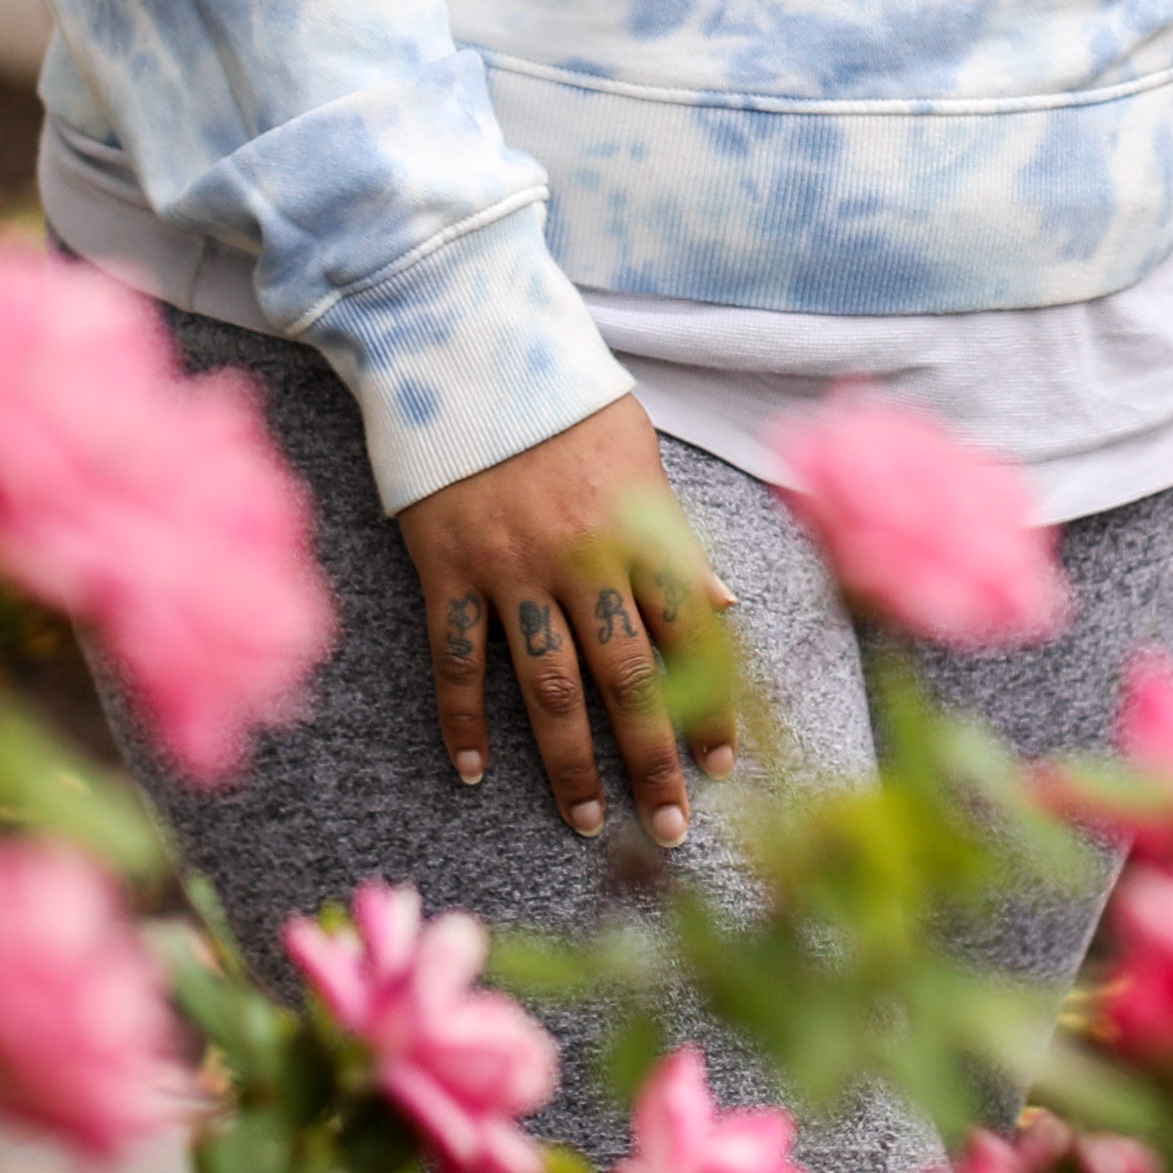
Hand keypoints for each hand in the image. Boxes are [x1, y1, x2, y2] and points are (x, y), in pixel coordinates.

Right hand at [399, 397, 738, 848]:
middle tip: (670, 831)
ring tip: (587, 822)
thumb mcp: (639, 452)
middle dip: (653, 759)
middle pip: (629, 679)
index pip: (693, 637)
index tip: (723, 767)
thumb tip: (725, 611)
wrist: (466, 341)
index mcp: (640, 527)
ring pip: (548, 686)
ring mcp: (510, 567)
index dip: (712, 706)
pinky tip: (471, 769)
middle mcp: (582, 558)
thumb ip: (677, 539)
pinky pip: (458, 658)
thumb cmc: (563, 393)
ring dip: (569, 763)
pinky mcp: (447, 566)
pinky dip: (461, 718)